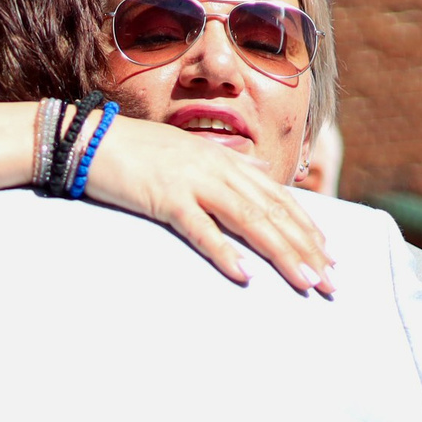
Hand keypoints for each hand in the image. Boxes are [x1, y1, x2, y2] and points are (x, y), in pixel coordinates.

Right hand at [78, 115, 336, 293]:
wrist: (90, 139)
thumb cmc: (137, 151)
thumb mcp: (190, 153)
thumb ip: (227, 164)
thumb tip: (260, 170)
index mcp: (225, 159)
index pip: (278, 197)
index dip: (307, 227)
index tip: (329, 256)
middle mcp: (217, 167)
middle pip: (274, 212)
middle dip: (306, 248)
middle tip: (331, 282)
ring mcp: (193, 181)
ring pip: (250, 220)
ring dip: (281, 253)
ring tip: (305, 282)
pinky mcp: (165, 197)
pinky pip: (201, 229)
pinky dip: (225, 253)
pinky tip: (244, 276)